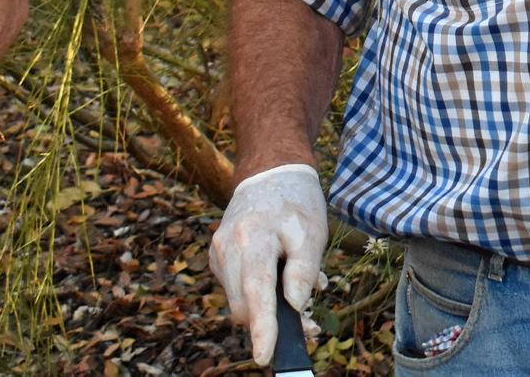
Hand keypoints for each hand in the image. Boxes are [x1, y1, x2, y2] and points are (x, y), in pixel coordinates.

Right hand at [210, 161, 329, 367]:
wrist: (269, 173)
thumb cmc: (296, 204)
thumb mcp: (312, 231)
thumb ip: (304, 269)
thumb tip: (294, 306)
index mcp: (252, 239)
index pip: (256, 293)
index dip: (261, 329)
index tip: (264, 357)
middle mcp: (227, 248)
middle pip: (244, 306)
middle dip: (272, 323)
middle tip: (310, 326)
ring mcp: (218, 253)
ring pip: (239, 302)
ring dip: (267, 310)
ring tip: (301, 299)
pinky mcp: (217, 258)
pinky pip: (236, 289)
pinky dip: (258, 294)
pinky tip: (280, 281)